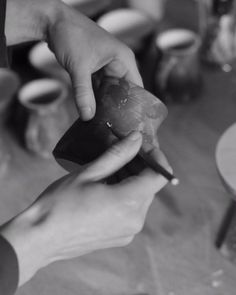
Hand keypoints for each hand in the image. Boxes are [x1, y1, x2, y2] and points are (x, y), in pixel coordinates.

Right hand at [0, 132, 168, 286]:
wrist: (41, 238)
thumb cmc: (60, 203)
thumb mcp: (89, 173)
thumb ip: (117, 155)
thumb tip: (137, 138)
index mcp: (129, 202)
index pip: (159, 175)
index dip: (156, 157)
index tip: (143, 146)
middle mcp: (135, 220)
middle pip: (150, 186)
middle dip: (140, 167)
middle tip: (121, 152)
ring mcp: (129, 231)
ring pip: (141, 198)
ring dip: (132, 180)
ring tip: (109, 169)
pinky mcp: (121, 237)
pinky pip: (132, 211)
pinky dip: (126, 195)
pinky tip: (107, 187)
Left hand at [6, 0, 142, 119]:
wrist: (52, 22)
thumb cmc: (70, 35)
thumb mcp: (78, 67)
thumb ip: (83, 93)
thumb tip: (88, 116)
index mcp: (123, 59)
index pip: (136, 87)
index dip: (134, 105)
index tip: (128, 122)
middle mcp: (119, 63)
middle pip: (123, 91)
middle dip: (117, 107)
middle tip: (114, 125)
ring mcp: (107, 66)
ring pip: (110, 90)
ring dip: (105, 103)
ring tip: (104, 121)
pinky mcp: (96, 69)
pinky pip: (99, 87)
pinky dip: (96, 97)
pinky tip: (93, 109)